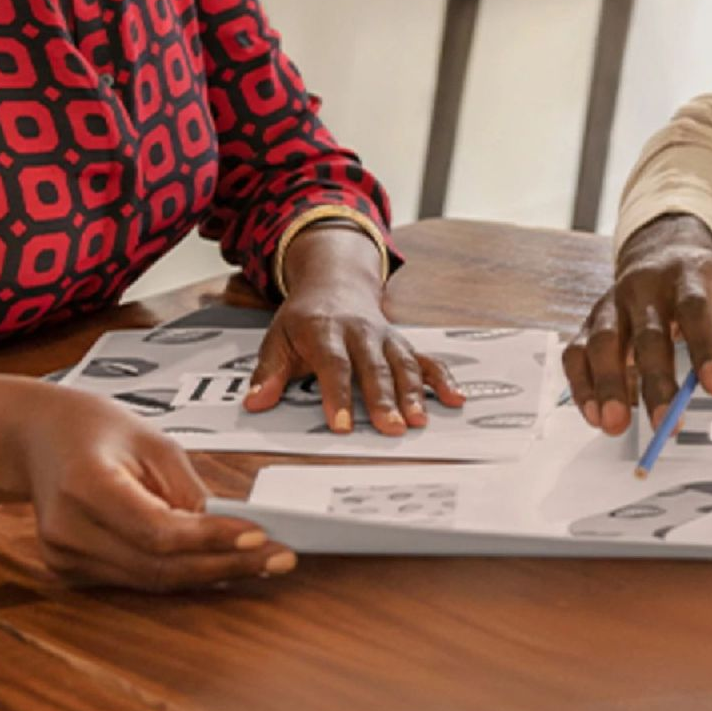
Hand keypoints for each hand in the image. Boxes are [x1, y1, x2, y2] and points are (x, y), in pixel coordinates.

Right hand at [15, 385, 290, 589]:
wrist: (39, 438)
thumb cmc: (96, 427)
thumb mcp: (151, 439)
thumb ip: (185, 487)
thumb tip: (222, 527)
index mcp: (85, 484)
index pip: (157, 529)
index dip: (211, 539)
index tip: (259, 536)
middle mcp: (68, 529)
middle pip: (158, 565)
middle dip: (226, 565)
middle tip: (280, 560)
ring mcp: (64, 557)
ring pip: (151, 580)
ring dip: (211, 575)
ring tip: (263, 563)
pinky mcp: (70, 571)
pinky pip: (136, 579)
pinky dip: (180, 574)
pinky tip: (219, 565)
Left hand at [243, 226, 463, 433]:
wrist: (335, 281)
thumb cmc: (304, 319)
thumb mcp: (277, 337)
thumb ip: (268, 372)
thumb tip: (256, 403)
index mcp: (325, 329)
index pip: (333, 364)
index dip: (338, 394)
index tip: (342, 425)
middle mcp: (360, 331)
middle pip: (373, 366)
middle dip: (383, 398)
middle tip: (391, 429)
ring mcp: (385, 336)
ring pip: (402, 363)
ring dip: (413, 391)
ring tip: (419, 420)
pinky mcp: (401, 343)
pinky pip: (425, 359)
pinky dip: (442, 378)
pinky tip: (455, 399)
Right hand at [562, 213, 711, 437]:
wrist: (663, 254)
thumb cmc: (704, 287)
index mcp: (686, 276)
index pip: (695, 309)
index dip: (705, 346)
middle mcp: (644, 286)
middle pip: (647, 332)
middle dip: (655, 380)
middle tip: (665, 424)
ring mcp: (612, 302)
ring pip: (602, 341)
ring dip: (607, 384)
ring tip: (615, 425)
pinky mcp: (590, 321)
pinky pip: (576, 352)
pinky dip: (581, 385)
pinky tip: (594, 416)